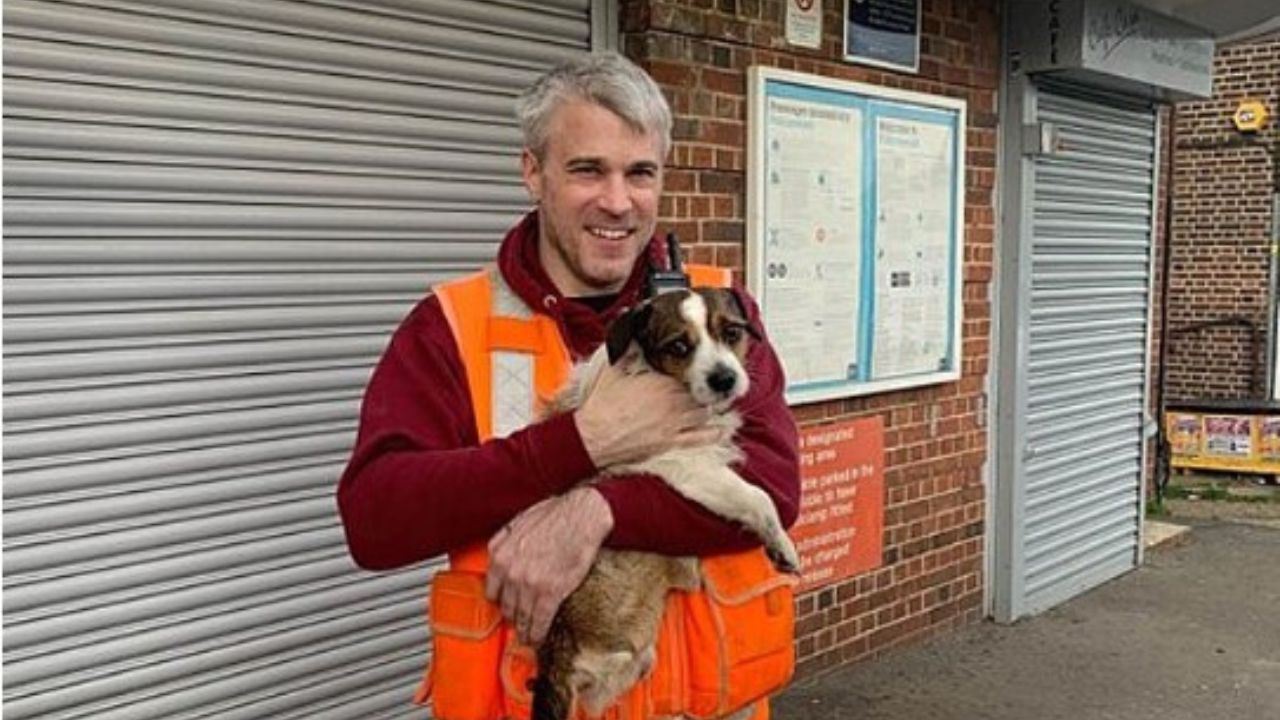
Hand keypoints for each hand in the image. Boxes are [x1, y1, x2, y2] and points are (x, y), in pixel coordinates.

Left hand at [485, 487, 613, 644]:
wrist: (582, 515)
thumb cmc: (555, 514)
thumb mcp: (517, 523)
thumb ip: (503, 542)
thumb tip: (499, 556)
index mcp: (499, 554)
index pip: (491, 591)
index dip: (500, 601)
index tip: (506, 606)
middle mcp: (510, 571)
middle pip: (506, 607)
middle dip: (513, 617)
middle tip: (519, 624)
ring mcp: (529, 584)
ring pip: (521, 617)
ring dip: (524, 631)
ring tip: (528, 637)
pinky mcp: (550, 592)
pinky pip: (539, 620)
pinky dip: (538, 633)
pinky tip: (538, 638)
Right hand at [575, 363, 722, 468]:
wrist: (594, 436)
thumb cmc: (602, 405)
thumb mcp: (613, 371)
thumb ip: (628, 349)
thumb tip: (633, 330)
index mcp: (662, 383)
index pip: (688, 373)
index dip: (694, 371)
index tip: (697, 368)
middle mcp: (673, 403)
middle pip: (700, 393)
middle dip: (705, 389)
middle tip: (711, 385)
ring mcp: (675, 425)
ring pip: (704, 413)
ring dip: (711, 407)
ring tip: (716, 402)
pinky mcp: (671, 443)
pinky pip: (700, 438)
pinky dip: (713, 433)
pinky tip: (721, 428)